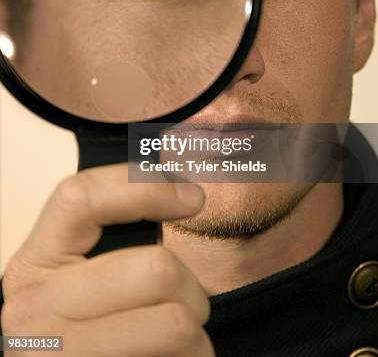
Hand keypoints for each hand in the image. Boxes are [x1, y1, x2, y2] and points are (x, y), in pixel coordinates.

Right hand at [1, 164, 214, 355]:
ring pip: (176, 322)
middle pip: (157, 268)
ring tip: (177, 344)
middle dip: (192, 290)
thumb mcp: (76, 283)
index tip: (193, 197)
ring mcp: (58, 354)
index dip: (147, 187)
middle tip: (186, 307)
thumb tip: (186, 193)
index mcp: (34, 263)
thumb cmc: (82, 337)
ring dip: (194, 335)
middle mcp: (34, 308)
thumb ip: (111, 244)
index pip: (83, 197)